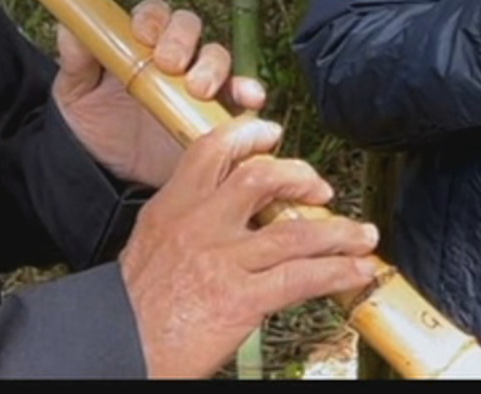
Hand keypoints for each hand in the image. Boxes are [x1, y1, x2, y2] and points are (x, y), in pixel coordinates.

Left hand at [54, 0, 264, 187]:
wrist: (108, 178)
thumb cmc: (92, 126)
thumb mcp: (75, 93)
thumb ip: (76, 61)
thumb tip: (69, 28)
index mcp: (139, 44)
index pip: (154, 14)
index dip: (153, 17)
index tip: (143, 34)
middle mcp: (173, 58)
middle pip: (190, 28)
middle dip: (183, 39)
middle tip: (169, 64)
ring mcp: (197, 85)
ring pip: (217, 58)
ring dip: (213, 66)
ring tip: (197, 88)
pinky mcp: (216, 115)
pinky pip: (241, 97)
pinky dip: (249, 92)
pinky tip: (247, 99)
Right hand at [119, 116, 380, 377]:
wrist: (117, 348)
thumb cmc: (131, 310)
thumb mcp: (150, 247)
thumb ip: (183, 224)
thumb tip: (220, 215)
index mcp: (172, 209)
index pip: (211, 151)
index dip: (247, 134)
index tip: (270, 133)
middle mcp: (199, 226)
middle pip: (260, 177)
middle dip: (299, 176)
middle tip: (320, 185)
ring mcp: (222, 260)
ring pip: (294, 229)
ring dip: (338, 230)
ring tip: (363, 234)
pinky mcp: (240, 298)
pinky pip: (302, 277)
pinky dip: (338, 272)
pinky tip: (358, 271)